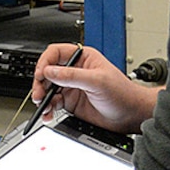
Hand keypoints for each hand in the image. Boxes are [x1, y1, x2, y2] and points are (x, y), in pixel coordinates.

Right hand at [29, 44, 156, 133]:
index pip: (55, 53)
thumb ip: (72, 76)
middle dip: (40, 83)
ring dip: (42, 97)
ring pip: (48, 89)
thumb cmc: (123, 93)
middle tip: (39, 94)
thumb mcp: (97, 81)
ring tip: (42, 105)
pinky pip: (53, 103)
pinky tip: (48, 113)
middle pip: (48, 72)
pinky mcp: (71, 102)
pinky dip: (48, 109)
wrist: (131, 115)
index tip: (41, 74)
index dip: (45, 62)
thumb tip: (50, 71)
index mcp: (82, 58)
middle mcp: (75, 71)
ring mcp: (72, 87)